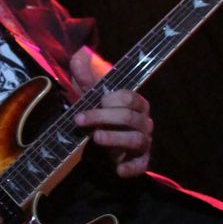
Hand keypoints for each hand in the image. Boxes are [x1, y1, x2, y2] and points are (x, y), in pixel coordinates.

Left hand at [69, 46, 152, 177]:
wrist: (102, 141)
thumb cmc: (99, 113)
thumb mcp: (90, 94)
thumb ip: (85, 75)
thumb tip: (78, 54)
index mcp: (136, 102)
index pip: (129, 98)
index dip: (111, 99)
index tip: (96, 101)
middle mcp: (144, 121)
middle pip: (129, 117)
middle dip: (103, 117)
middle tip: (80, 119)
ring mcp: (144, 141)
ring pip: (136, 139)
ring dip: (115, 138)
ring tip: (95, 137)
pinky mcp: (140, 161)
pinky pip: (141, 165)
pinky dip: (131, 168)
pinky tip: (118, 170)